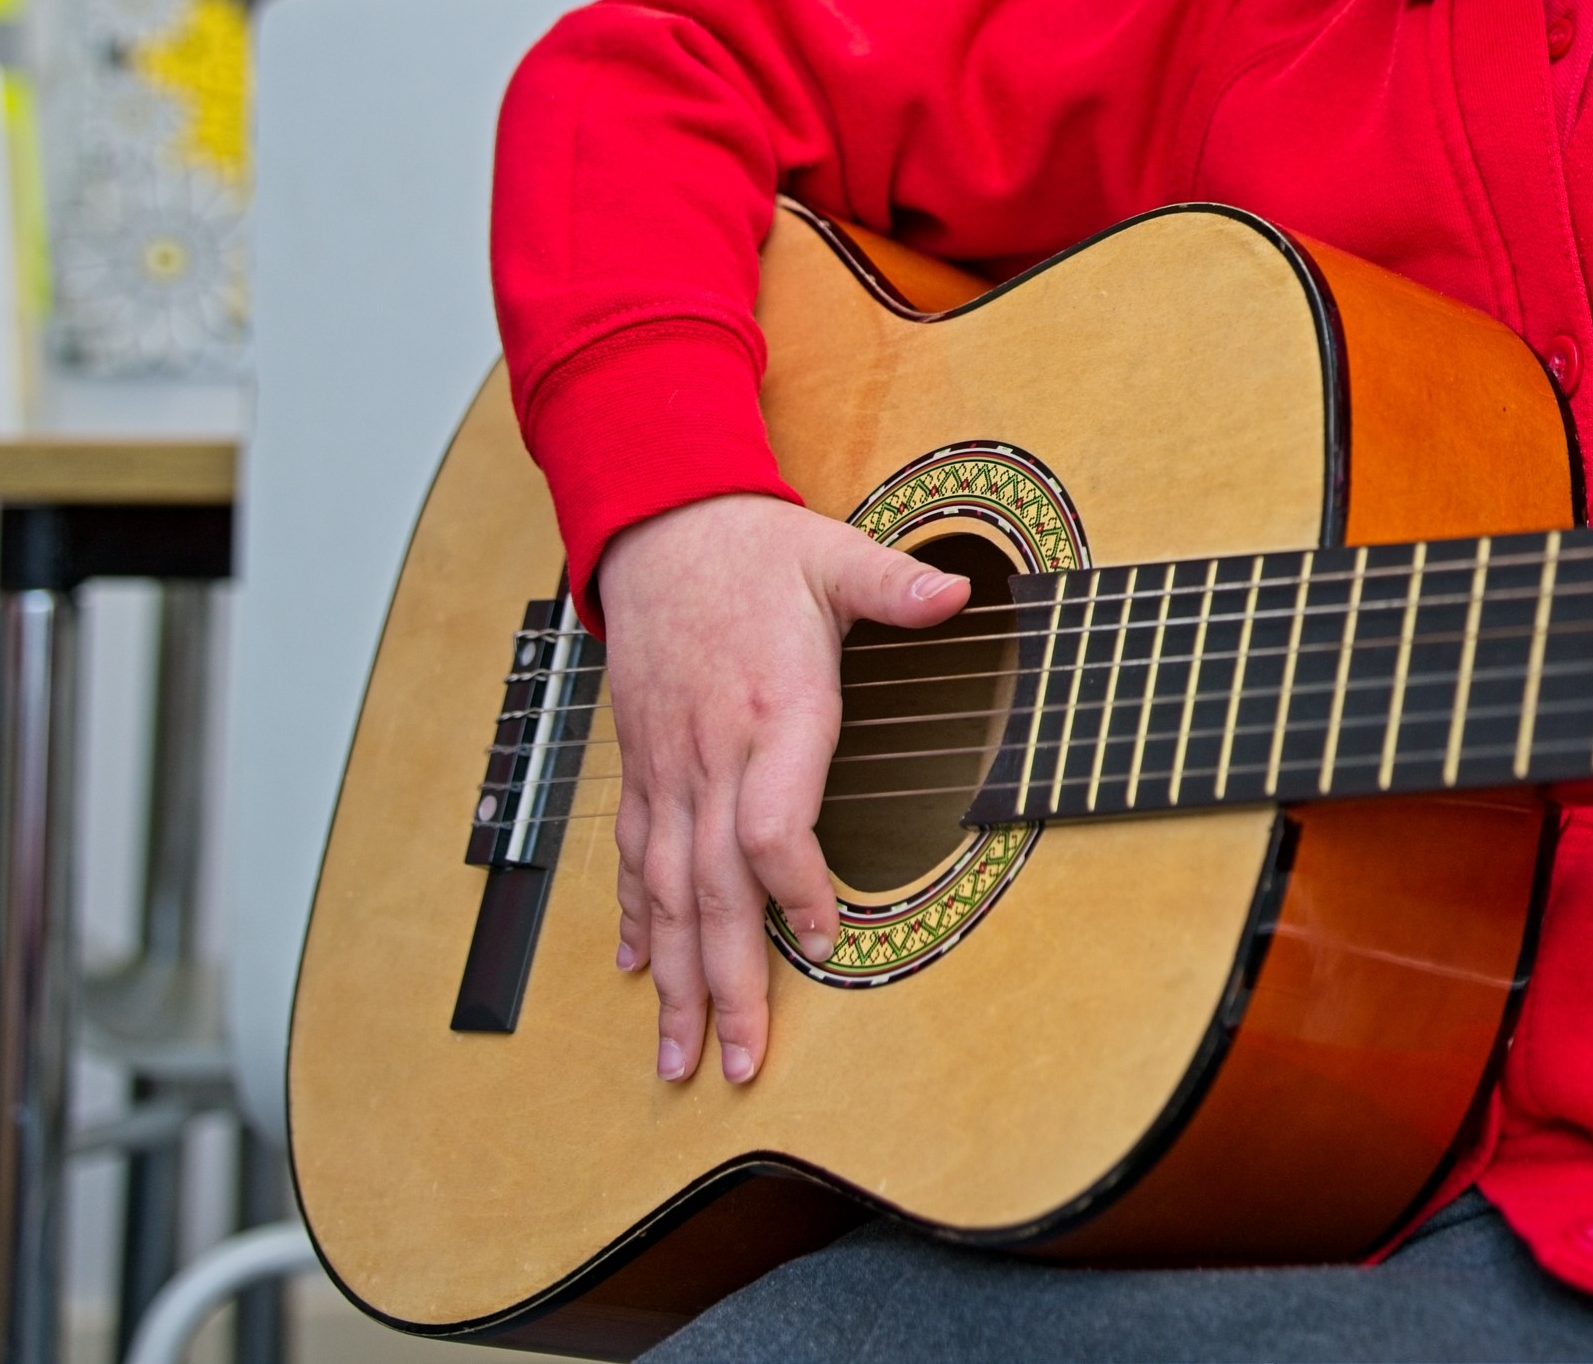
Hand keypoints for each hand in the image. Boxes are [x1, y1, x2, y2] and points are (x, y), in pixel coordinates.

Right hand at [593, 493, 967, 1083]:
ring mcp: (670, 767)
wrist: (659, 527)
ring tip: (680, 1056)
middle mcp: (712, 752)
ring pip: (668, 891)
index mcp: (772, 709)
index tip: (825, 936)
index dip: (797, 887)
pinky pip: (634, 856)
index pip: (772, 822)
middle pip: (715, 886)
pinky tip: (638, 971)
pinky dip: (636, 918)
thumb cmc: (756, 547)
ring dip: (674, 978)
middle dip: (726, 982)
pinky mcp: (645, 767)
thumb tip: (957, 594)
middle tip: (738, 1064)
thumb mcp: (834, 552)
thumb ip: (894, 584)